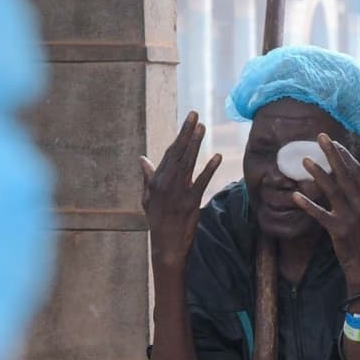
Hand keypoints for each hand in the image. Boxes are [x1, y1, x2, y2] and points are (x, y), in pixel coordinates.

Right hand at [140, 111, 220, 269]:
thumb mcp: (147, 199)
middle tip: (195, 114)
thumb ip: (147, 177)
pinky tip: (217, 157)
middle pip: (178, 152)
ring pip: (188, 162)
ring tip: (203, 127)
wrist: (166, 245)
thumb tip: (142, 159)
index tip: (188, 121)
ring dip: (195, 144)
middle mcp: (166, 183)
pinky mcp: (191, 202)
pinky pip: (202, 181)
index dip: (180, 136)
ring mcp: (179, 192)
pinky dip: (209, 169)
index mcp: (157, 181)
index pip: (170, 153)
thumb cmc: (157, 221)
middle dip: (187, 132)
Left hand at [292, 133, 359, 297]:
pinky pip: (320, 215)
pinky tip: (296, 195)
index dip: (345, 155)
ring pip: (332, 191)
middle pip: (344, 175)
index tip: (334, 142)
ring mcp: (349, 217)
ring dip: (318, 175)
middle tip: (320, 137)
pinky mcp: (338, 230)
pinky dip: (308, 205)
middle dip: (332, 155)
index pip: (357, 171)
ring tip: (305, 160)